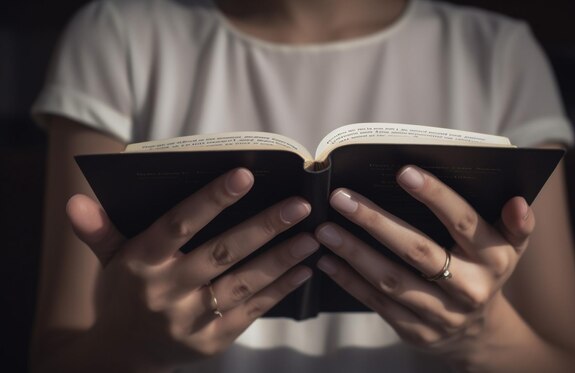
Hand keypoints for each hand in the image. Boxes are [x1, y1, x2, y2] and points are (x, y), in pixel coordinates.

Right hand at [66, 168, 316, 370]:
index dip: (211, 199)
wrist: (124, 357)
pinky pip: (251, 312)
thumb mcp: (108, 261)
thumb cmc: (124, 295)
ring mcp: (191, 321)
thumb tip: (76, 200)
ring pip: (244, 283)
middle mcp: (167, 292)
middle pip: (222, 253)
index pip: (179, 224)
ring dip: (281, 259)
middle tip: (300, 204)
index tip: (245, 175)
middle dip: (264, 227)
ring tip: (312, 236)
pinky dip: (279, 290)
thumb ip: (99, 230)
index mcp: (142, 264)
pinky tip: (303, 270)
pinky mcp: (212, 342)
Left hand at [314, 165, 533, 360]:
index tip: (402, 172)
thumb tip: (518, 200)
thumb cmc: (485, 269)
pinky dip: (350, 281)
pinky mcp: (416, 332)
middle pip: (419, 251)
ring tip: (324, 228)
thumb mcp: (510, 245)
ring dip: (354, 253)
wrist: (480, 331)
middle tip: (341, 197)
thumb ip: (516, 222)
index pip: (464, 222)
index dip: (436, 196)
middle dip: (376, 222)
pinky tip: (327, 260)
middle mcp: (470, 288)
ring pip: (392, 280)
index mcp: (495, 258)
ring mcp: (442, 314)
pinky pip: (378, 304)